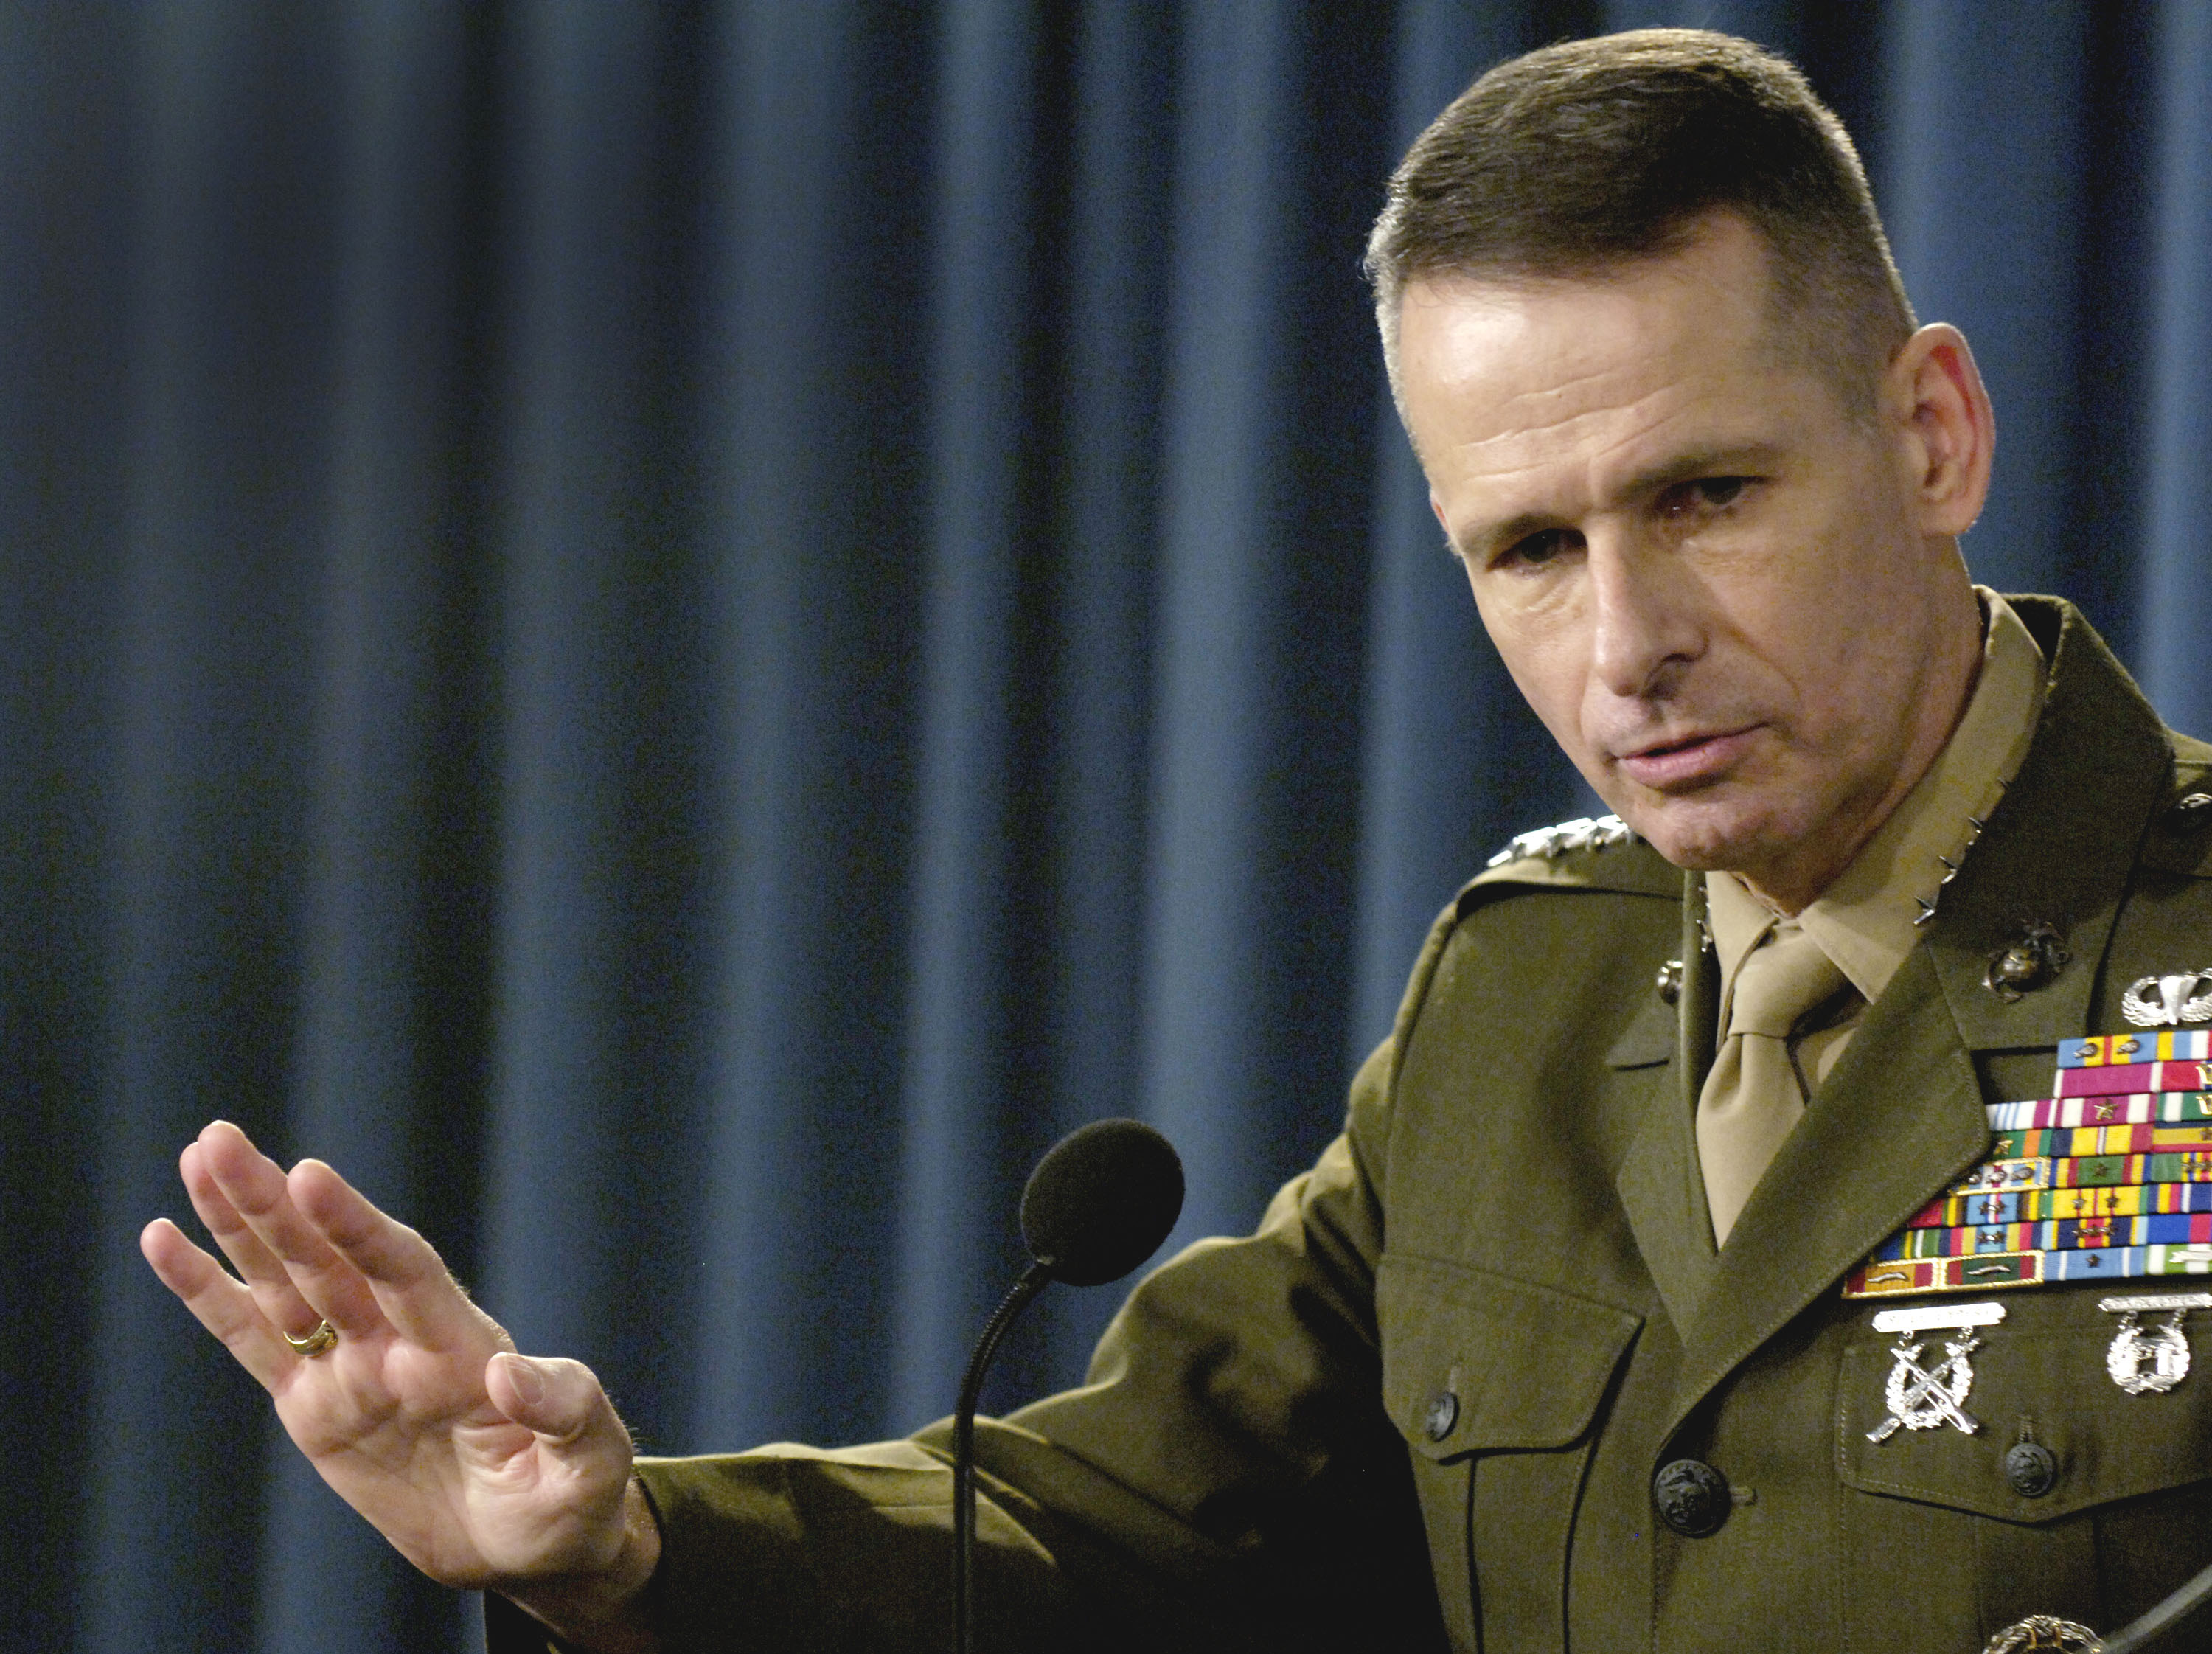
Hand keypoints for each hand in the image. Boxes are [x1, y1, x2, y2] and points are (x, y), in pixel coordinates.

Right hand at [140, 1121, 660, 1650]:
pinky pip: (254, 1342)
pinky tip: (166, 1240)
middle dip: (275, 1202)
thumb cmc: (571, 1495)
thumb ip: (562, 1410)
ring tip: (199, 1156)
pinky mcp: (316, 1409)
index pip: (402, 1268)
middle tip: (221, 1139)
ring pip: (285, 1285)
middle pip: (328, 1259)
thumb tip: (509, 1372)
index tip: (311, 1175)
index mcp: (464, 1343)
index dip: (355, 1226)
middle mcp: (401, 1341)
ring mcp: (354, 1370)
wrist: (529, 1544)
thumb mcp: (589, 1459)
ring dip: (241, 1224)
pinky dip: (209, 1294)